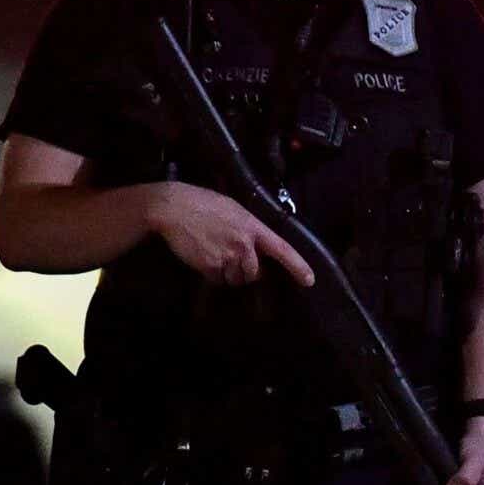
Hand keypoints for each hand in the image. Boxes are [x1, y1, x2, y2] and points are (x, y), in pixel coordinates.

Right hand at [146, 182, 313, 288]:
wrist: (174, 208)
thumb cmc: (203, 203)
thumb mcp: (234, 209)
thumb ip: (248, 228)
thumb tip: (255, 245)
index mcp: (254, 227)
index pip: (282, 249)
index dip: (298, 266)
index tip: (309, 280)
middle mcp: (244, 244)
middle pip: (255, 273)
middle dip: (246, 271)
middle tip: (231, 257)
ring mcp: (228, 257)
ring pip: (235, 279)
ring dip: (228, 273)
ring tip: (214, 253)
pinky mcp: (210, 266)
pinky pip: (217, 279)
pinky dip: (212, 274)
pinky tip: (203, 257)